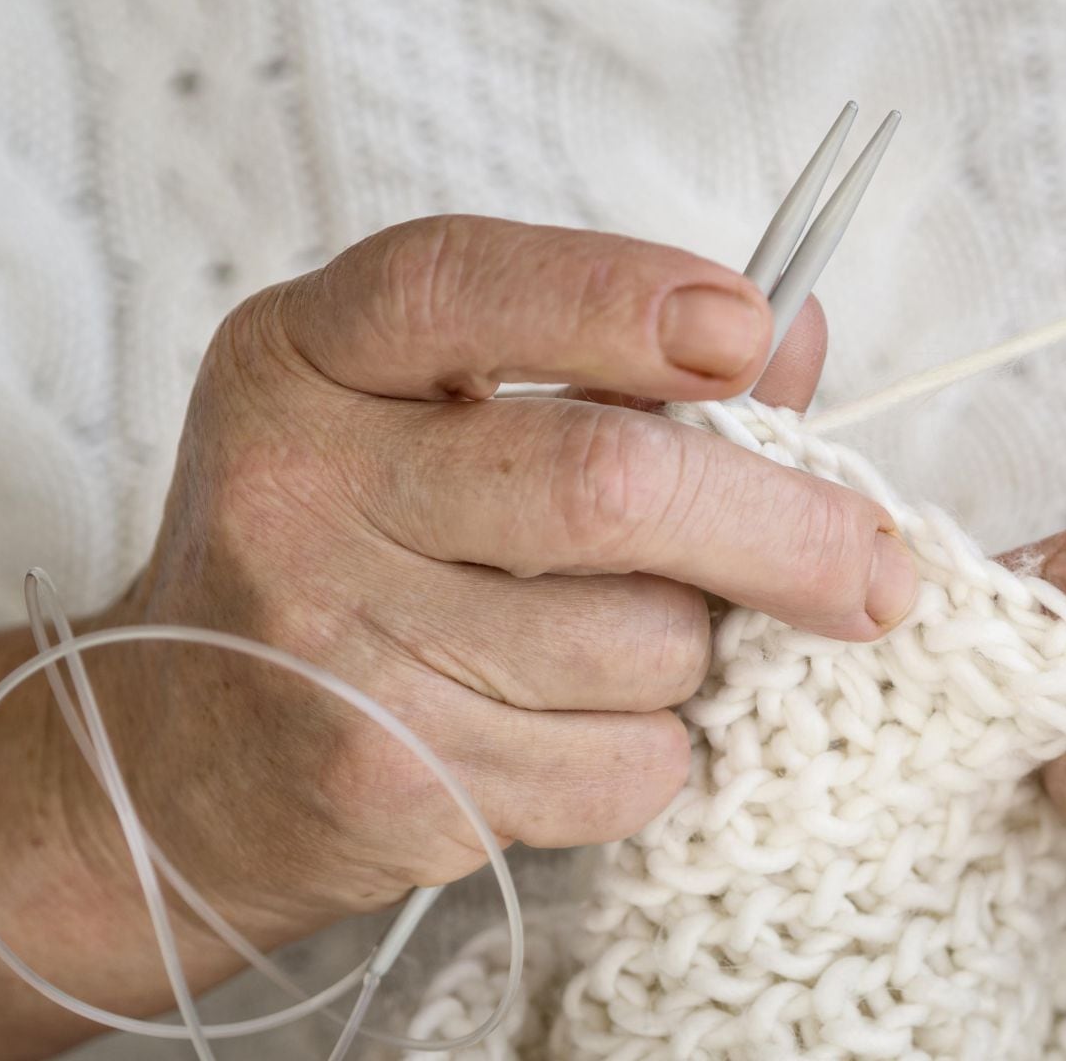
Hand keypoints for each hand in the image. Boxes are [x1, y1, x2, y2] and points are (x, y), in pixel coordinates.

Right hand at [32, 217, 919, 953]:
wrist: (185, 755)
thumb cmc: (349, 550)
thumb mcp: (428, 412)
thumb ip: (610, 366)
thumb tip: (797, 335)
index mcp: (310, 355)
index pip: (468, 286)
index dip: (624, 299)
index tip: (751, 330)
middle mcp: (303, 487)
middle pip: (607, 484)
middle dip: (787, 528)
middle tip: (880, 567)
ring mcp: (337, 642)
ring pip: (643, 641)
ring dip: (695, 651)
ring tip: (625, 642)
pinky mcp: (388, 779)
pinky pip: (625, 762)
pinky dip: (654, 751)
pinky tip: (579, 727)